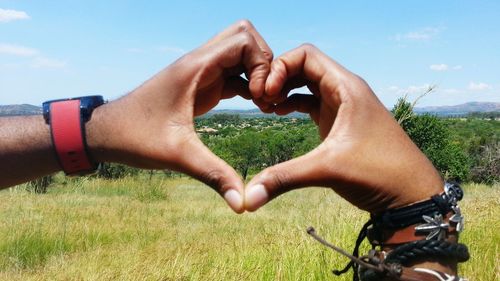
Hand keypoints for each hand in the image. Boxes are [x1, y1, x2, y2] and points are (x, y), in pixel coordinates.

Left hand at [87, 20, 271, 212]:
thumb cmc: (135, 137)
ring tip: (263, 104)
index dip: (261, 65)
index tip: (259, 97)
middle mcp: (199, 63)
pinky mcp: (201, 86)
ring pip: (240, 54)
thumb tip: (242, 204)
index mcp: (195, 68)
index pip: (243, 40)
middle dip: (263, 62)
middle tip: (264, 95)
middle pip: (245, 38)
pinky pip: (233, 74)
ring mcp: (200, 73)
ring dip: (257, 73)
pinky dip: (249, 84)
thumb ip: (213, 175)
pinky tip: (255, 107)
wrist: (106, 132)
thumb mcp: (178, 156)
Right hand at [245, 44, 443, 212]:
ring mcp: (343, 106)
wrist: (410, 194)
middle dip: (278, 78)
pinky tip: (279, 113)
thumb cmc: (379, 174)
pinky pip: (311, 101)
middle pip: (304, 66)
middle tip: (260, 101)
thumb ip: (284, 178)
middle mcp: (345, 90)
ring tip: (265, 107)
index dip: (280, 68)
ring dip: (284, 90)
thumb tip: (248, 199)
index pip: (306, 55)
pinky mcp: (340, 122)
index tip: (266, 93)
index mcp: (346, 87)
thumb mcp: (327, 169)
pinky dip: (293, 103)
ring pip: (307, 83)